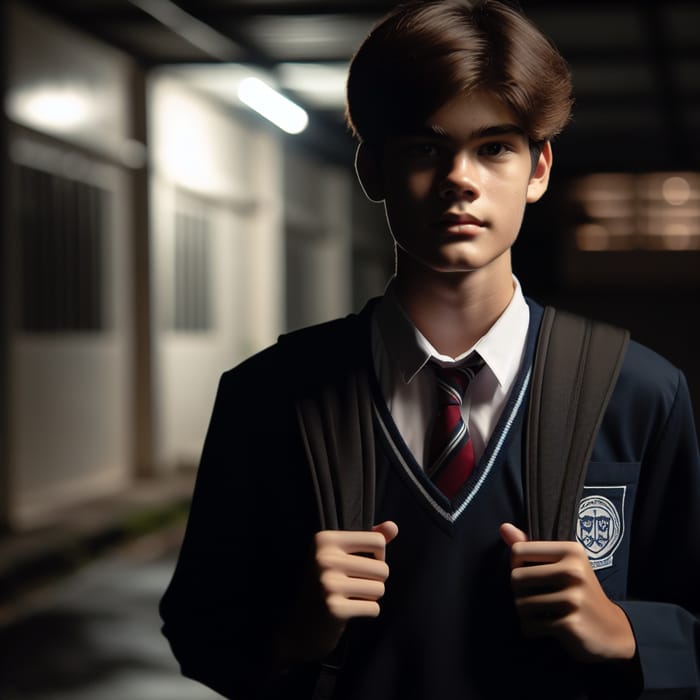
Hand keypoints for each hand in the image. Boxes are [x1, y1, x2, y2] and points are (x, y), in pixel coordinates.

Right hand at [315, 520, 398, 621]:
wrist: (300, 627)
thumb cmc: (328, 583)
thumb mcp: (343, 555)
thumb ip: (369, 539)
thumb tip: (393, 526)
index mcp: (325, 539)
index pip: (377, 540)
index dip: (378, 556)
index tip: (360, 564)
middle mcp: (324, 558)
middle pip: (382, 567)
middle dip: (375, 581)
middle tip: (354, 586)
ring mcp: (328, 584)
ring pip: (380, 588)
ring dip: (371, 597)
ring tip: (351, 597)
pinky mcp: (334, 608)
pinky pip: (374, 608)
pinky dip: (368, 612)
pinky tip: (349, 611)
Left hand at [499, 523, 635, 662]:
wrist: (613, 630)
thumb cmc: (579, 592)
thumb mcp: (562, 564)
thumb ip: (530, 546)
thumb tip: (503, 527)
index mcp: (571, 550)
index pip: (518, 551)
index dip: (516, 565)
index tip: (530, 575)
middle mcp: (574, 571)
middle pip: (516, 578)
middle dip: (519, 592)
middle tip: (536, 598)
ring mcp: (573, 599)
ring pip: (520, 604)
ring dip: (525, 613)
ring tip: (542, 613)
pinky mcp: (570, 624)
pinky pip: (530, 625)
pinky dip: (532, 629)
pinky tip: (547, 627)